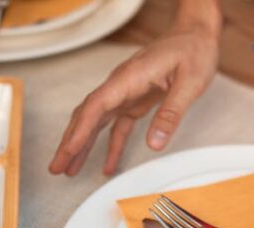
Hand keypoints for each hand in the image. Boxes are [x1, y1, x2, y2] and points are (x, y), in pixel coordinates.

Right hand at [48, 14, 219, 176]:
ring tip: (69, 168)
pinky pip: (117, 125)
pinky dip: (110, 145)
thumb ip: (170, 114)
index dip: (79, 131)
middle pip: (87, 115)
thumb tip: (154, 144)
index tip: (68, 151)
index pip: (95, 106)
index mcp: (128, 78)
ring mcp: (126, 92)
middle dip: (70, 142)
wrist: (197, 33)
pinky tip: (108, 164)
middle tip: (56, 167)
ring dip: (82, 145)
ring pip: (96, 121)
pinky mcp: (135, 100)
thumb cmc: (193, 51)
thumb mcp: (189, 83)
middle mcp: (121, 84)